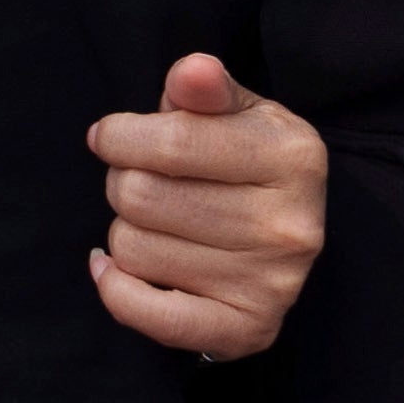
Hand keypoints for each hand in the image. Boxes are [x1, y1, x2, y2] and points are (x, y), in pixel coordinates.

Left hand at [89, 54, 325, 358]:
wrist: (287, 234)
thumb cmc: (246, 161)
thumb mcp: (237, 112)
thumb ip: (206, 89)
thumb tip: (192, 72)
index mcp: (293, 155)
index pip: (173, 140)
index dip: (120, 135)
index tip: (110, 136)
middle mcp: (289, 225)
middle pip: (143, 196)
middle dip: (123, 180)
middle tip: (140, 181)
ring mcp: (271, 284)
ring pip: (134, 249)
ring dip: (125, 231)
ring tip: (154, 223)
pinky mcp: (247, 330)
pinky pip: (148, 314)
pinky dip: (115, 287)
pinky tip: (114, 267)